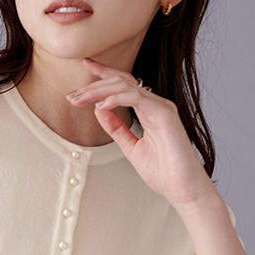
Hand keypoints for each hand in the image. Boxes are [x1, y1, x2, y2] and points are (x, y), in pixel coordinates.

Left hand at [67, 57, 216, 210]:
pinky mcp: (165, 114)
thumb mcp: (131, 147)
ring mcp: (162, 107)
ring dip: (99, 91)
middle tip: (72, 96)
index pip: (124, 84)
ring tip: (80, 100)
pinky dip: (116, 99)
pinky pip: (137, 97)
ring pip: (126, 86)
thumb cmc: (163, 172)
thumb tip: (99, 110)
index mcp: (149, 110)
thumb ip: (116, 128)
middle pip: (121, 81)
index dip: (103, 73)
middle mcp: (156, 104)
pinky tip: (100, 106)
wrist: (182, 189)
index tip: (85, 65)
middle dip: (93, 86)